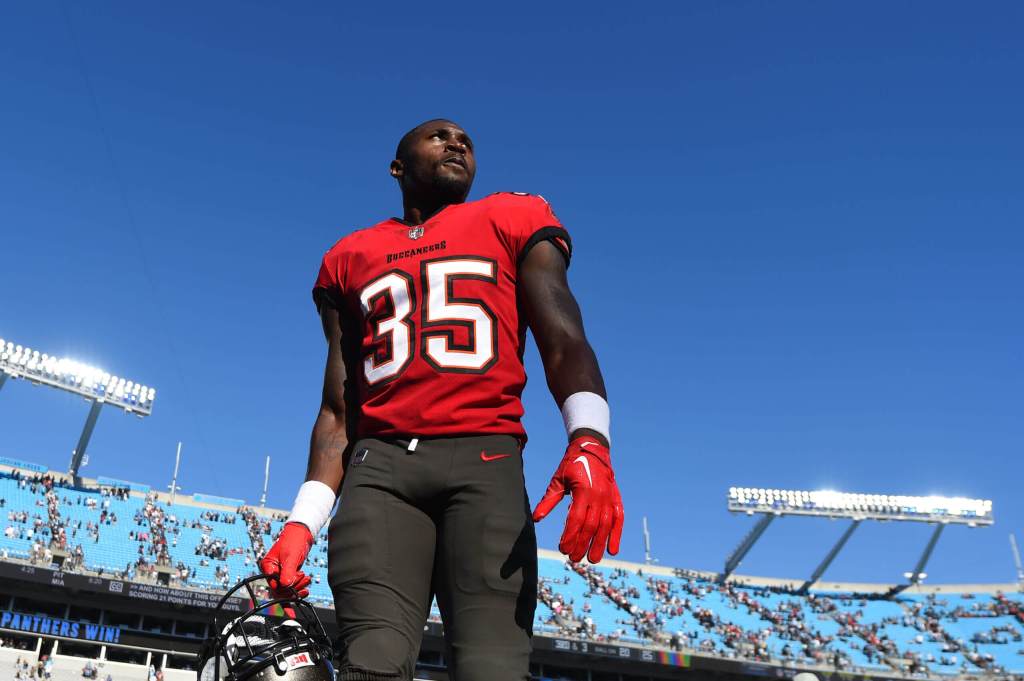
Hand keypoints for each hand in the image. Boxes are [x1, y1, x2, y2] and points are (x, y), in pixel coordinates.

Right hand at [259, 522, 313, 597]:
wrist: (301, 534)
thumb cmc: (293, 541)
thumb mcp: (290, 556)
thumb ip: (288, 571)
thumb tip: (286, 586)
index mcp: (267, 566)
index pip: (273, 583)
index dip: (284, 585)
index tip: (295, 579)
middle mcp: (271, 572)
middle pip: (280, 590)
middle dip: (293, 587)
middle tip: (304, 578)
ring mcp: (279, 575)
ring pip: (286, 591)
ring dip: (297, 589)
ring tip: (307, 580)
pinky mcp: (287, 576)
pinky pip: (288, 590)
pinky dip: (293, 598)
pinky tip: (296, 607)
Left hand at [532, 437, 623, 562]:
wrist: (592, 448)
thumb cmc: (571, 465)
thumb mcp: (558, 480)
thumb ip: (549, 500)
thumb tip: (536, 518)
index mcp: (583, 490)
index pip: (576, 519)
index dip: (570, 535)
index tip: (563, 549)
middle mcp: (598, 495)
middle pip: (591, 526)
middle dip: (582, 544)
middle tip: (574, 558)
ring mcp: (609, 497)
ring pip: (605, 525)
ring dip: (599, 544)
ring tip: (591, 559)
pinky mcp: (616, 498)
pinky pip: (618, 519)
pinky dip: (616, 535)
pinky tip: (612, 550)